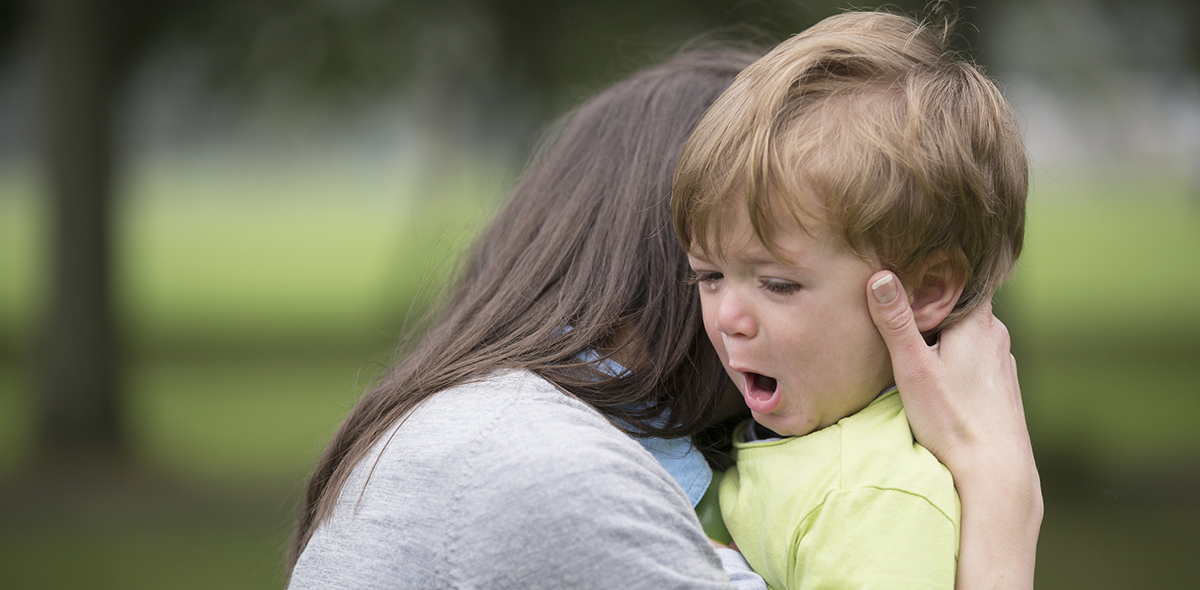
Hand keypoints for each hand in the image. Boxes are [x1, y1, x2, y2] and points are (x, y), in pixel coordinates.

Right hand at [866, 271, 1041, 589]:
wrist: (995, 471)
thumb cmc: (953, 421)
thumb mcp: (913, 369)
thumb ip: (896, 322)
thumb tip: (881, 276)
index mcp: (977, 323)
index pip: (958, 277)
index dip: (932, 270)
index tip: (907, 267)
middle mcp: (996, 335)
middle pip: (960, 305)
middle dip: (932, 304)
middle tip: (899, 304)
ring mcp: (1002, 361)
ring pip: (968, 332)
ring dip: (944, 332)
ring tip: (915, 340)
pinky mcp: (1001, 384)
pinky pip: (975, 355)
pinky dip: (955, 354)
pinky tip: (939, 373)